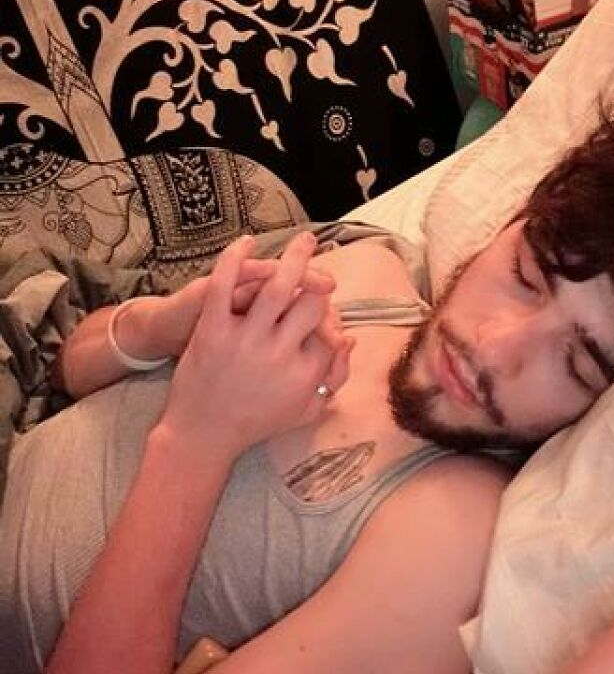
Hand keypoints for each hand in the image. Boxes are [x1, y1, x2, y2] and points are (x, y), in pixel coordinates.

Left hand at [158, 232, 351, 459]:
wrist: (202, 434)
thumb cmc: (256, 423)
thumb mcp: (304, 410)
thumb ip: (333, 377)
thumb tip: (350, 340)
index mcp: (304, 373)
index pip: (330, 328)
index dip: (330, 314)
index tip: (325, 306)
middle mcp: (280, 355)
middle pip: (312, 303)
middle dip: (319, 284)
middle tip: (319, 271)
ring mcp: (245, 341)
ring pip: (278, 287)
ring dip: (296, 257)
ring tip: (305, 239)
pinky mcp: (213, 331)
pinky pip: (224, 286)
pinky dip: (234, 259)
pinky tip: (248, 242)